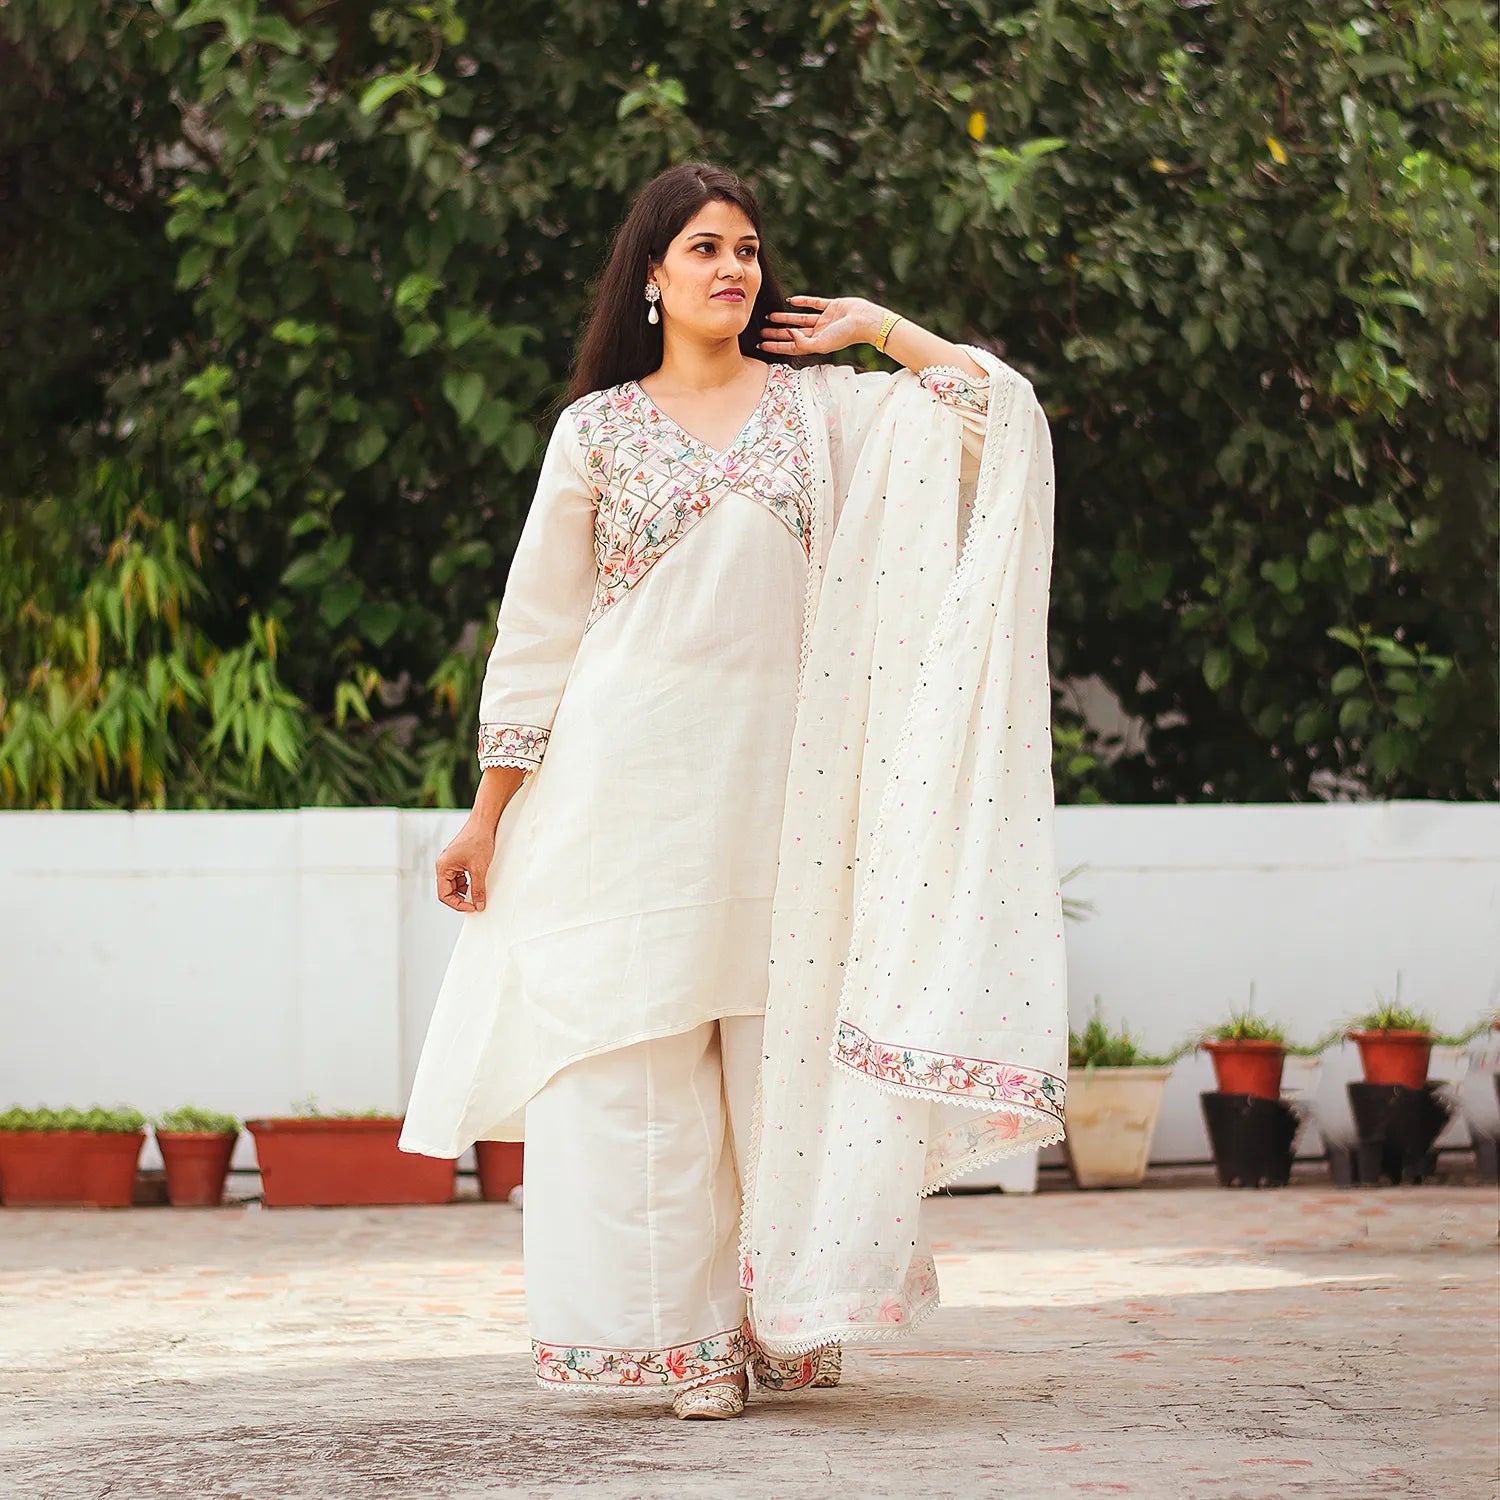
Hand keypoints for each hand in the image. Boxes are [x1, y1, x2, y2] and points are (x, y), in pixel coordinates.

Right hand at [435, 820, 496, 912]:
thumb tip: (478, 904)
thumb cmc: (478, 839)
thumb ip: (478, 889)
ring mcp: (452, 863)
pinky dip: (470, 882)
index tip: (472, 908)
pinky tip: (479, 883)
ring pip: (456, 885)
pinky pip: (461, 877)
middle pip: (449, 891)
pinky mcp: (460, 860)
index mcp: (443, 867)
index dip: (457, 904)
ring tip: (479, 892)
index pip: (444, 894)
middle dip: (462, 898)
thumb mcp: (479, 868)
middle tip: (476, 903)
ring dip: (466, 891)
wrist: (484, 822)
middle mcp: (444, 865)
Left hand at [759, 295, 883, 356]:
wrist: (865, 321)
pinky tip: (791, 300)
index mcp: (816, 344)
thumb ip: (802, 342)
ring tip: (770, 316)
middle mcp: (819, 333)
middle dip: (777, 333)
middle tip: (761, 331)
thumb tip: (788, 332)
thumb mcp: (821, 344)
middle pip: (792, 333)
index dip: (776, 346)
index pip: (791, 346)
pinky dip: (803, 301)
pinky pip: (814, 303)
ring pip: (799, 319)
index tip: (761, 345)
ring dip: (785, 318)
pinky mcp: (831, 306)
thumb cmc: (845, 336)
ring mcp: (824, 320)